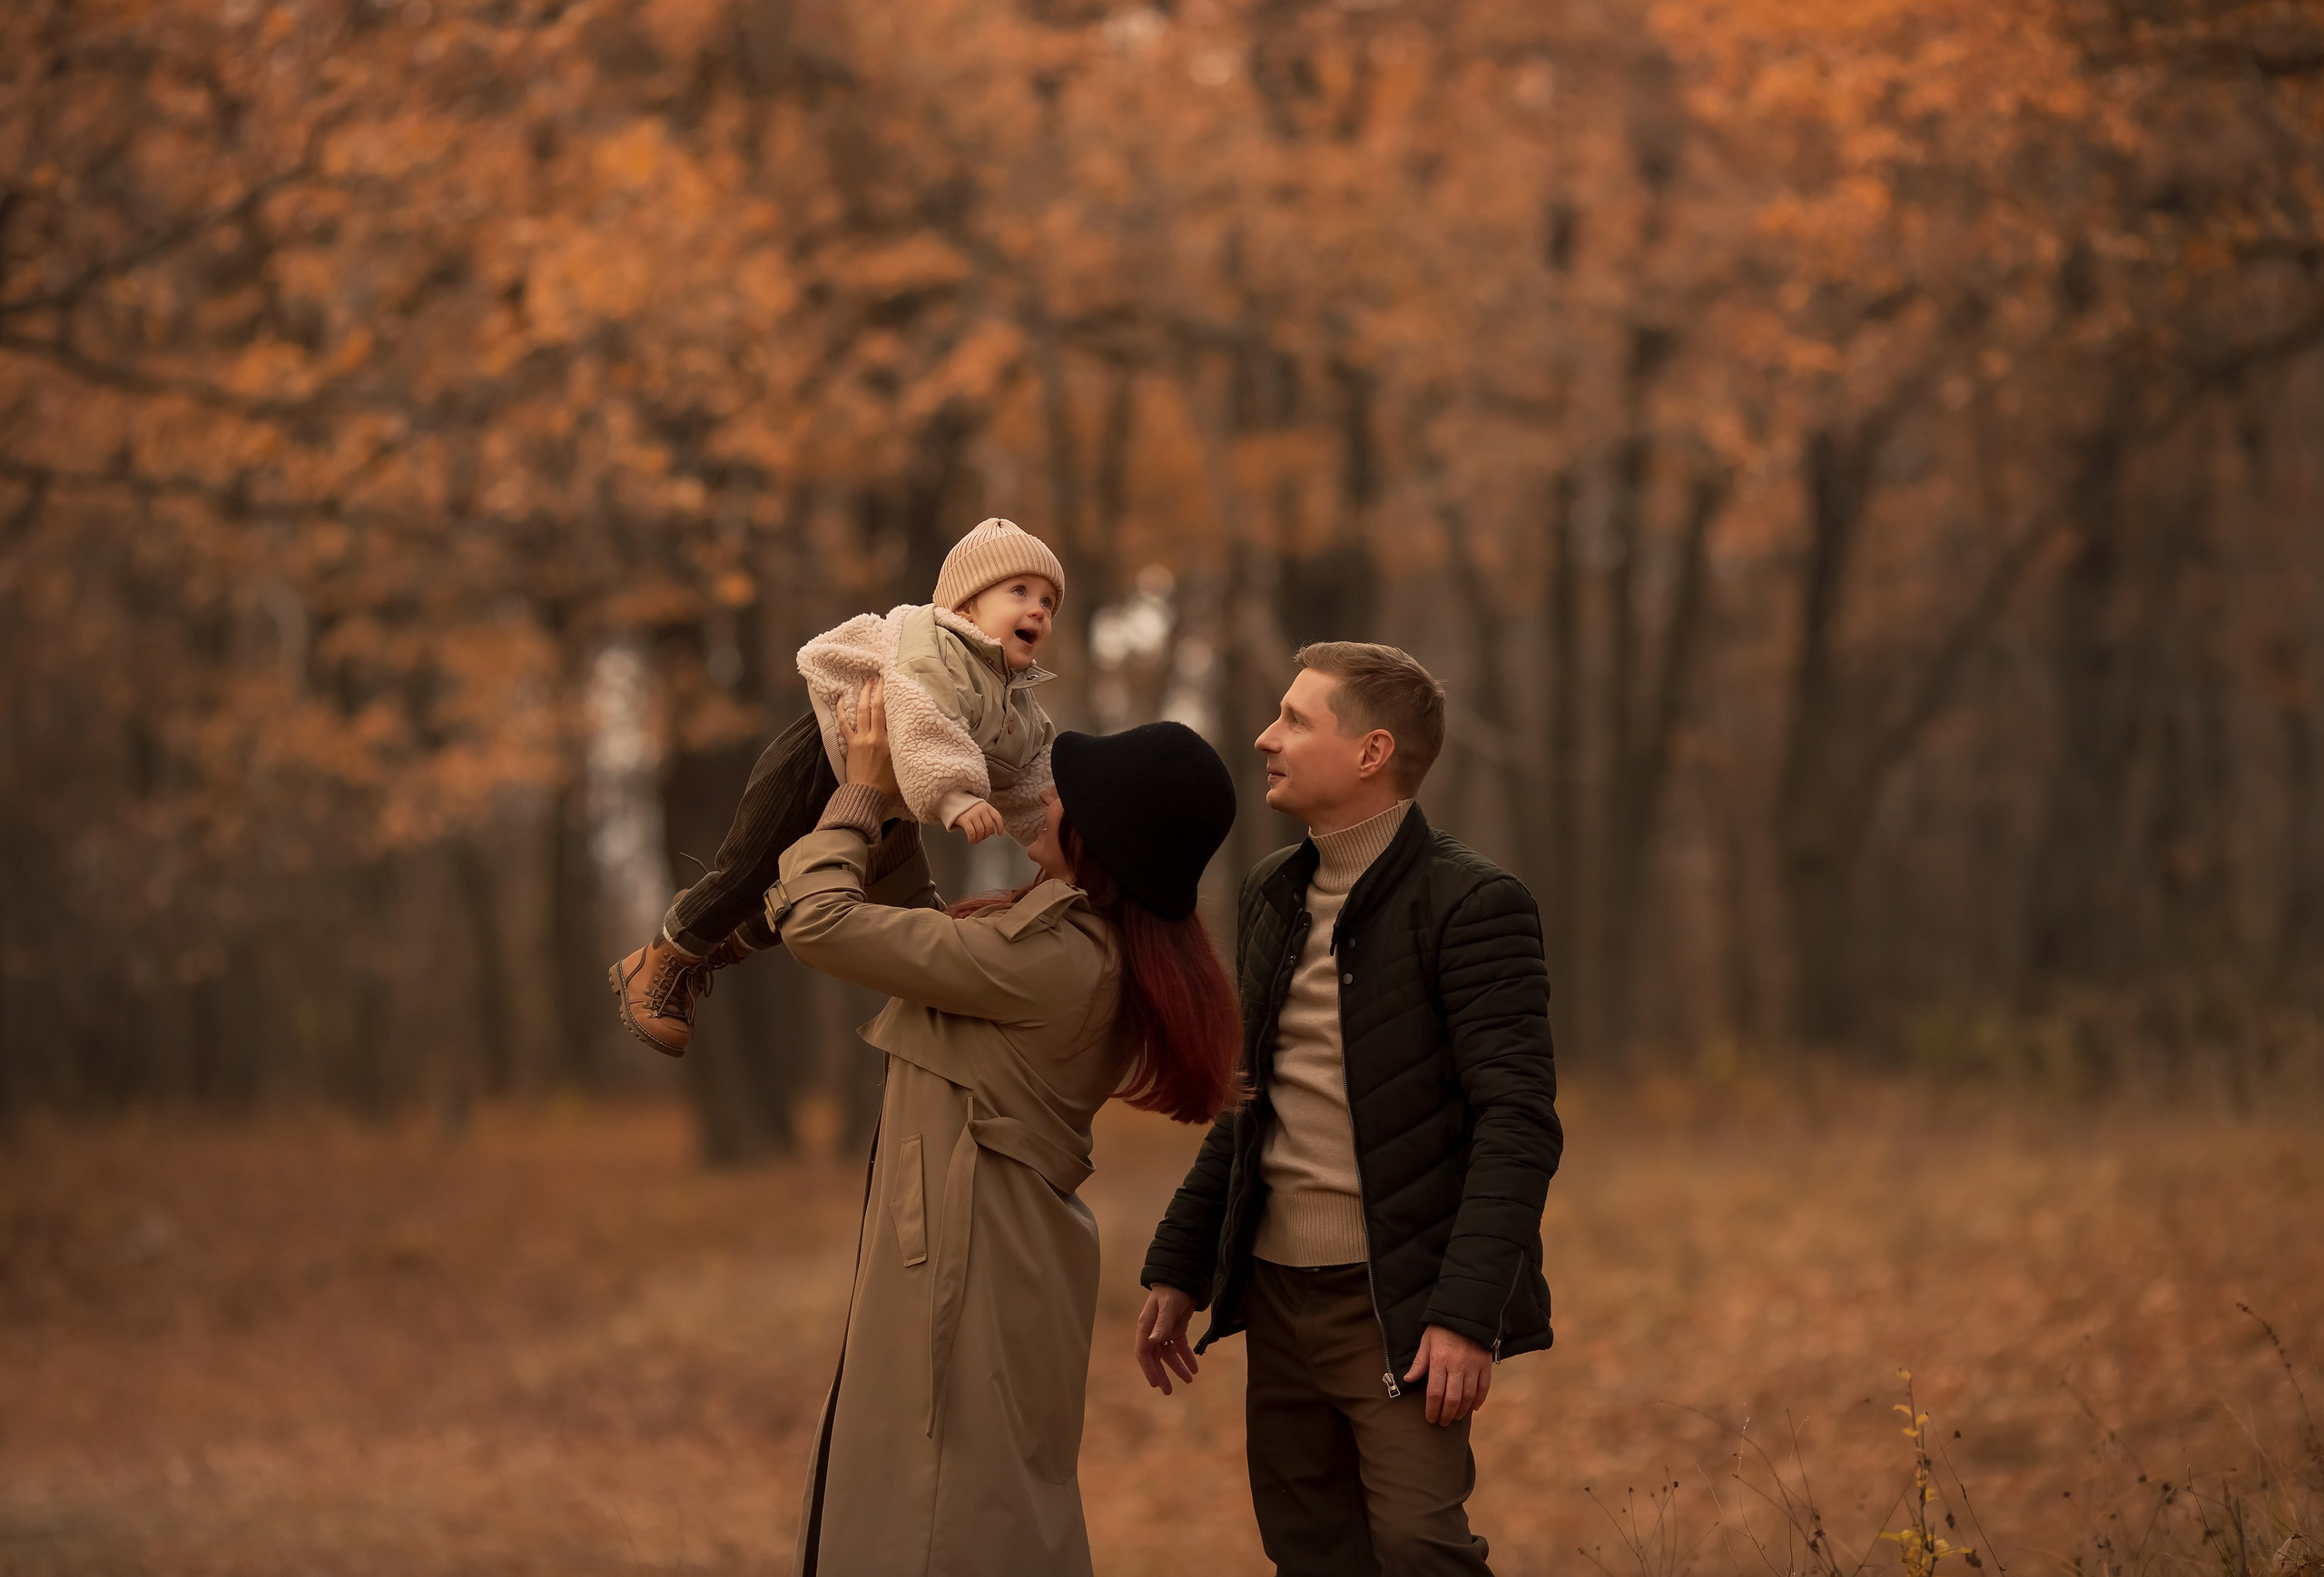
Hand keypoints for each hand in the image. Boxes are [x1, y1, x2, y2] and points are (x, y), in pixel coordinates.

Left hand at [838, 678, 899, 799]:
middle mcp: (875, 736)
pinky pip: (844, 724)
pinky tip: (840, 699)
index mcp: (889, 742)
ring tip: (865, 682)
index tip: (893, 684)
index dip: (891, 696)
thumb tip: (915, 739)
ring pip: (861, 711)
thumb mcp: (903, 767)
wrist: (867, 796)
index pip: (890, 713)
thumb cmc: (888, 787)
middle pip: (876, 707)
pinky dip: (842, 711)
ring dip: (862, 695)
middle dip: (877, 689)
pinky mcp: (851, 745)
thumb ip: (906, 751)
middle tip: (879, 676)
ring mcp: (861, 739)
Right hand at [955, 799, 1004, 843]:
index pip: (997, 817)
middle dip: (986, 835)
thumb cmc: (968, 808)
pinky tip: (972, 841)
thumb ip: (986, 819)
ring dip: (979, 838)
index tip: (999, 834)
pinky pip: (971, 832)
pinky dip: (972, 839)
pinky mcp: (965, 819)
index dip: (1000, 827)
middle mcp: (981, 809)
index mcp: (986, 806)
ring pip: (980, 830)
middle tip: (982, 838)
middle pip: (988, 826)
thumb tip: (992, 832)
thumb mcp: (979, 810)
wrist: (953, 802)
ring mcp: (973, 814)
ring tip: (977, 840)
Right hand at [1133, 1284, 1199, 1394]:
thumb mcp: (1168, 1307)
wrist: (1182, 1279)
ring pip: (1168, 1355)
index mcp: (1146, 1326)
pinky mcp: (1176, 1330)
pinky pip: (1180, 1347)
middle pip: (1155, 1357)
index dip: (1148, 1368)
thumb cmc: (1171, 1291)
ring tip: (1189, 1380)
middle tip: (1168, 1391)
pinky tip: (1195, 1367)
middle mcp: (1153, 1331)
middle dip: (1161, 1374)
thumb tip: (1153, 1342)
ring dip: (1177, 1368)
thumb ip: (1162, 1324)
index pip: (1144, 1351)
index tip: (1155, 1383)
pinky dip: (1187, 1357)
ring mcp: (1164, 1331)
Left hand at [1404, 1324, 1491, 1425]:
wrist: (1467, 1312)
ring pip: (1468, 1396)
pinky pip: (1483, 1387)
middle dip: (1446, 1414)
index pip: (1434, 1392)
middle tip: (1442, 1423)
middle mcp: (1457, 1366)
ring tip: (1455, 1417)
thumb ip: (1419, 1363)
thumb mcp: (1426, 1341)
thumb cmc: (1443, 1327)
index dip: (1432, 1409)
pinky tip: (1473, 1408)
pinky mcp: (1485, 1365)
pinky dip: (1479, 1400)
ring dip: (1461, 1411)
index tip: (1430, 1418)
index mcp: (1439, 1361)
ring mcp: (1473, 1366)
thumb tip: (1408, 1380)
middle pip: (1452, 1398)